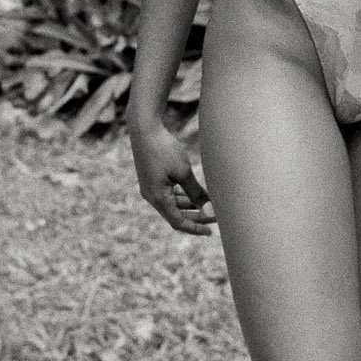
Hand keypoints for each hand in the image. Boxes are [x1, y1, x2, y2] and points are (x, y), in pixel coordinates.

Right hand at [128, 115, 214, 235]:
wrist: (145, 129)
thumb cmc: (164, 149)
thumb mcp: (184, 172)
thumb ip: (196, 193)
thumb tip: (208, 209)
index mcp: (157, 198)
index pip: (178, 222)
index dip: (195, 228)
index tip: (211, 231)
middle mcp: (152, 196)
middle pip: (175, 215)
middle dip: (195, 218)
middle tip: (215, 217)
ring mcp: (151, 188)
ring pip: (173, 205)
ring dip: (190, 207)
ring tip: (209, 205)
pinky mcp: (152, 180)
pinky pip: (169, 195)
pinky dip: (182, 197)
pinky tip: (195, 194)